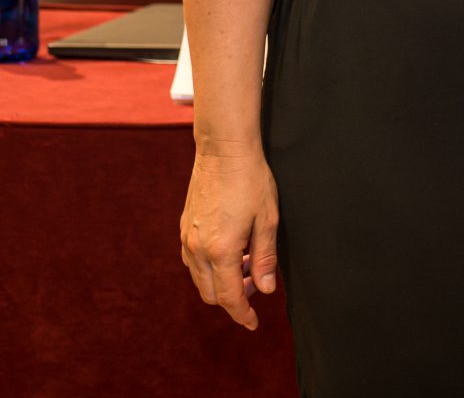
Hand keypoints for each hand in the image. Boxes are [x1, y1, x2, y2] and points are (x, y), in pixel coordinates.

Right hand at [180, 148, 278, 329]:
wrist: (223, 151)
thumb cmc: (252, 181)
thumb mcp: (268, 220)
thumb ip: (265, 258)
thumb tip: (266, 289)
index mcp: (220, 250)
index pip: (229, 297)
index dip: (242, 314)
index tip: (253, 323)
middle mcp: (197, 249)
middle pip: (210, 293)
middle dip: (233, 298)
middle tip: (257, 287)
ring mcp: (187, 238)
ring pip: (199, 279)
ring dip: (220, 282)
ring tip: (247, 266)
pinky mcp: (184, 227)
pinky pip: (192, 261)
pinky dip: (209, 268)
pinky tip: (230, 253)